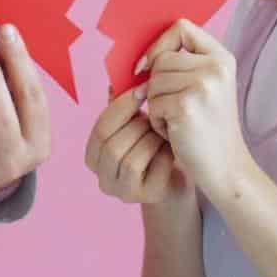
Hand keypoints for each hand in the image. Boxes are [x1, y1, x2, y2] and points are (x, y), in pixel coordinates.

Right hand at [84, 84, 185, 204]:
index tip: (142, 88)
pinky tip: (171, 148)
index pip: (100, 128)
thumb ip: (123, 104)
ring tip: (163, 132)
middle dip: (138, 126)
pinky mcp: (146, 197)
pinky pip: (151, 171)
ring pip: (129, 160)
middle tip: (157, 114)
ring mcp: (122, 192)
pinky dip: (163, 154)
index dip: (121, 106)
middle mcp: (103, 177)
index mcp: (94, 156)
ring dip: (150, 140)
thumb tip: (115, 80)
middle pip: (112, 146)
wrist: (182, 172)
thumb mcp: (137, 123)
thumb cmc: (156, 144)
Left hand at [139, 19, 250, 195]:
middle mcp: (216, 66)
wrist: (226, 168)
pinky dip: (158, 121)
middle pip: (160, 59)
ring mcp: (203, 85)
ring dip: (157, 105)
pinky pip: (152, 104)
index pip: (182, 27)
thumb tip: (136, 59)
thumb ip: (181, 66)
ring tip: (180, 121)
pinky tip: (177, 133)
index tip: (152, 65)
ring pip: (152, 82)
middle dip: (157, 86)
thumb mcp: (205, 88)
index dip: (160, 44)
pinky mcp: (186, 105)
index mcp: (222, 57)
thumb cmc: (208, 129)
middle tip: (178, 109)